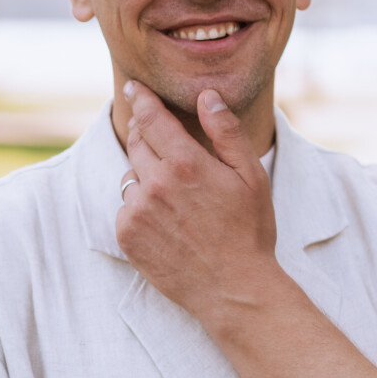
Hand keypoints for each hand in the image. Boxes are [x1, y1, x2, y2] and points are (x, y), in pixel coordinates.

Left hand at [117, 83, 278, 317]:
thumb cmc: (249, 231)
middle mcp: (154, 184)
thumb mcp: (250, 176)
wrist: (234, 289)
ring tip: (175, 197)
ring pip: (130, 177)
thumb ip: (226, 132)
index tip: (132, 87)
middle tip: (164, 146)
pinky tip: (166, 223)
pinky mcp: (126, 237)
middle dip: (146, 136)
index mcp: (185, 163)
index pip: (151, 118)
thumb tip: (206, 96)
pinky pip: (125, 208)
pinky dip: (139, 209)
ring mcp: (137, 212)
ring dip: (145, 177)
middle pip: (137, 143)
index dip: (141, 99)